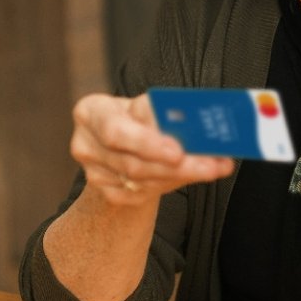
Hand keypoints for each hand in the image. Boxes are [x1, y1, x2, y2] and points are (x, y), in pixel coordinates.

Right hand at [70, 93, 233, 207]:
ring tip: (213, 167)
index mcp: (91, 112)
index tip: (179, 150)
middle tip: (210, 165)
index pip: (115, 131)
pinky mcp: (109, 193)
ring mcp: (94, 173)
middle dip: (175, 165)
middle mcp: (86, 144)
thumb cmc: (138, 117)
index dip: (147, 143)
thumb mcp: (145, 106)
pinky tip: (194, 174)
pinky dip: (172, 183)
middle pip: (132, 162)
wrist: (124, 143)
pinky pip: (143, 194)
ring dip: (181, 175)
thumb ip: (162, 112)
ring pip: (141, 181)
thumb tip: (197, 123)